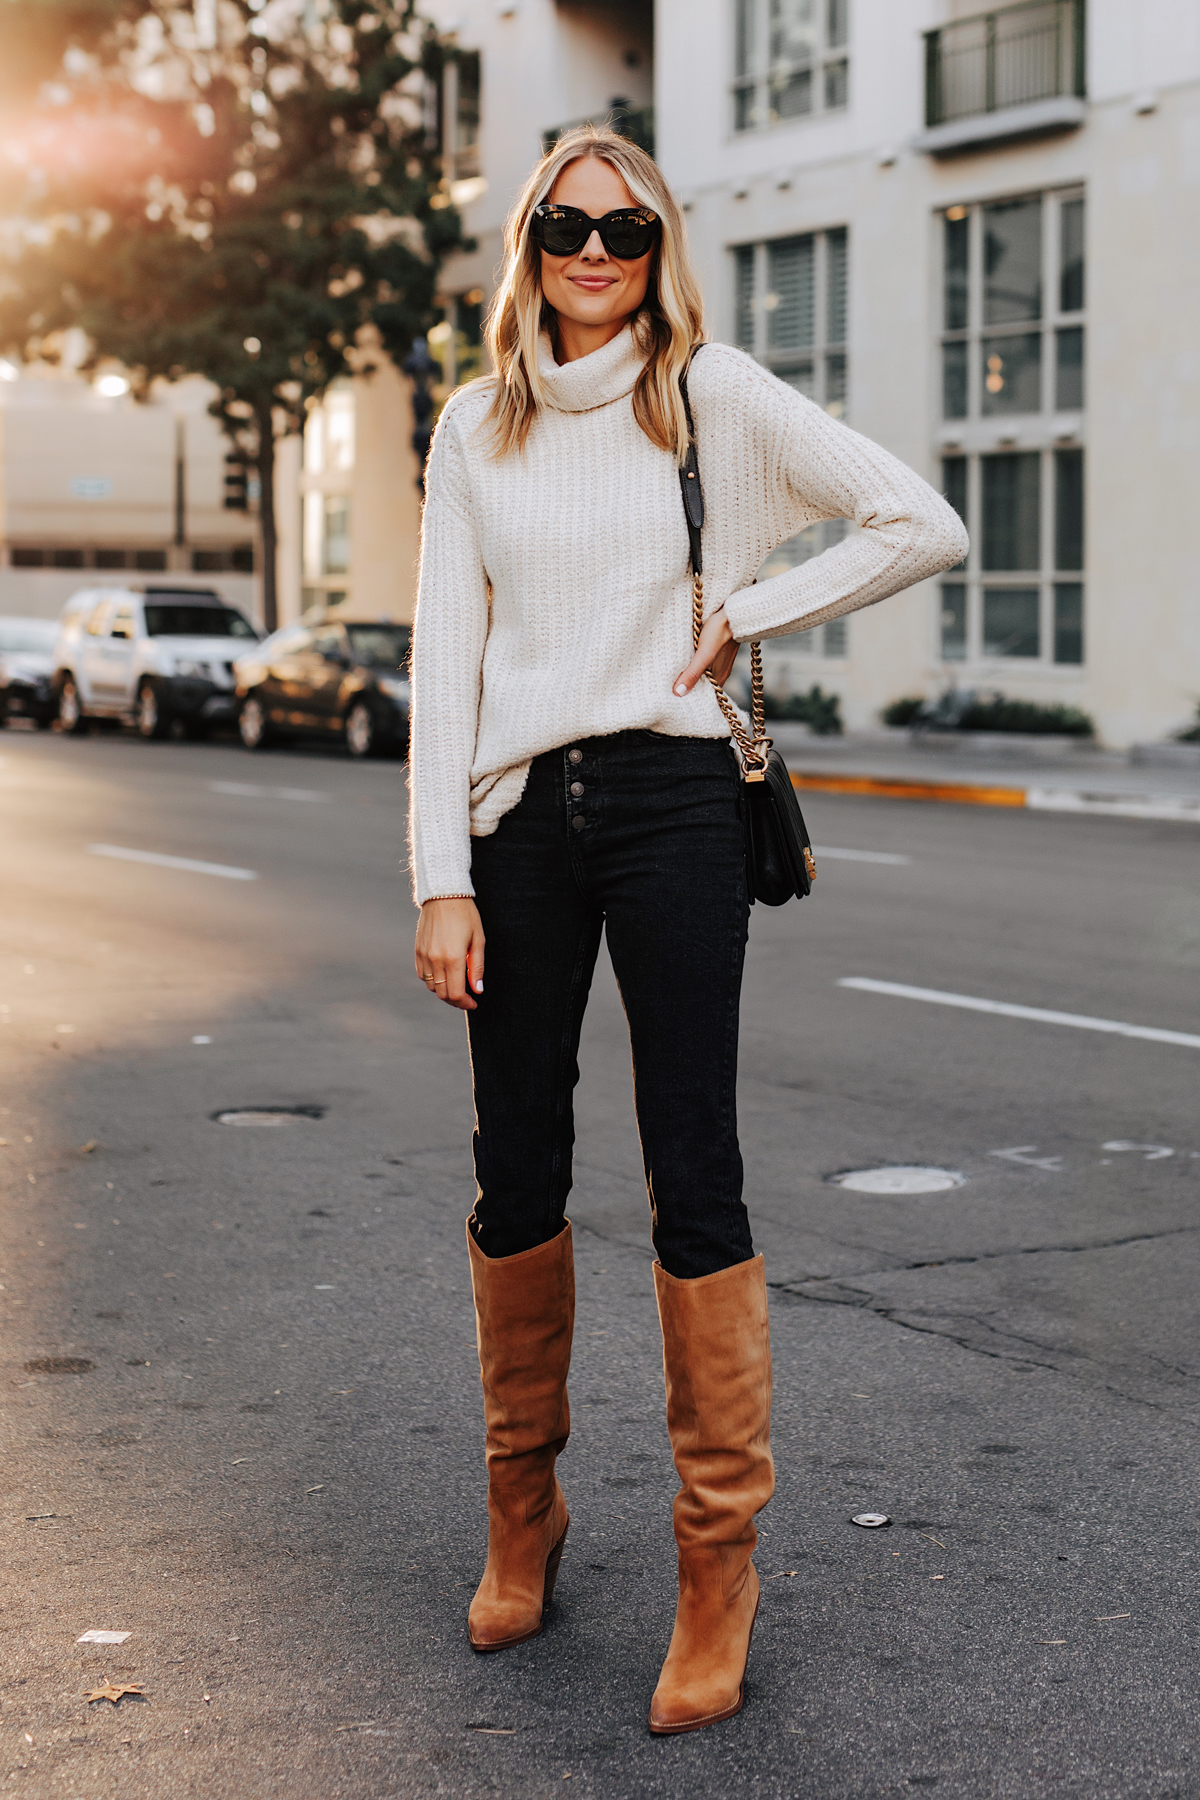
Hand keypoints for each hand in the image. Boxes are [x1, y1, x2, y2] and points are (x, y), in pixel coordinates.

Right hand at [415, 897, 484, 1011]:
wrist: (443, 894)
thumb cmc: (465, 915)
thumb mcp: (478, 940)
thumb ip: (477, 967)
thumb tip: (477, 989)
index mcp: (453, 958)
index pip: (456, 994)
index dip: (465, 1004)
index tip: (474, 1003)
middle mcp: (435, 960)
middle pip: (443, 994)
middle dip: (456, 1001)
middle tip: (467, 998)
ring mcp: (424, 956)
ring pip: (432, 987)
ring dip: (444, 991)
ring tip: (456, 985)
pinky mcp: (418, 951)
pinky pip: (422, 975)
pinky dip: (433, 980)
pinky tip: (443, 974)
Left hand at [674, 606, 737, 695]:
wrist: (733, 610)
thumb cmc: (720, 630)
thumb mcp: (704, 653)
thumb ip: (693, 673)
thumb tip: (678, 693)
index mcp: (719, 677)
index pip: (702, 695)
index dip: (688, 698)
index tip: (672, 701)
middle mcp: (718, 671)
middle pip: (699, 684)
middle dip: (685, 687)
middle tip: (665, 690)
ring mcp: (716, 660)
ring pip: (699, 673)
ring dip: (687, 674)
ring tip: (669, 676)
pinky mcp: (712, 649)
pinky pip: (700, 661)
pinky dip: (691, 663)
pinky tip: (681, 659)